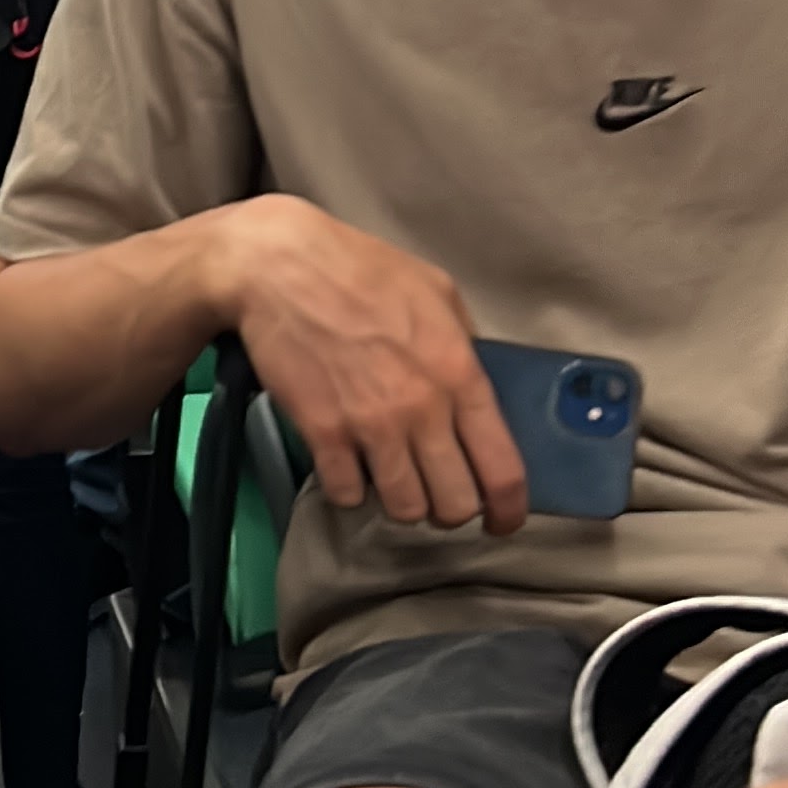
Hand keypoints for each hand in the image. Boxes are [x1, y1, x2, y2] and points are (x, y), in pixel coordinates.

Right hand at [214, 195, 527, 532]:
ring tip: (393, 480)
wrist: (279, 266)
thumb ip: (465, 343)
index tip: (502, 521)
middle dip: (451, 509)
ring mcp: (371, 426)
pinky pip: (347, 494)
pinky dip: (351, 489)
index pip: (502, 469)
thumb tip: (476, 384)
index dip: (508, 510)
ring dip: (402, 503)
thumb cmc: (359, 268)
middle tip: (437, 493)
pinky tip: (348, 466)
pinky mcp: (323, 433)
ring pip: (404, 509)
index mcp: (460, 374)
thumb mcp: (436, 290)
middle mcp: (423, 409)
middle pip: (455, 503)